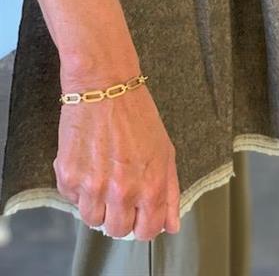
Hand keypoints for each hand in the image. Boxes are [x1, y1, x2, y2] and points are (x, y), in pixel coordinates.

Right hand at [53, 72, 180, 240]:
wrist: (103, 86)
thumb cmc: (137, 114)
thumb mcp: (165, 151)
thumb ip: (170, 191)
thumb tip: (171, 225)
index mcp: (151, 186)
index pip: (146, 231)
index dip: (143, 224)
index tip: (139, 213)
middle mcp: (122, 191)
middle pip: (117, 230)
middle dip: (119, 216)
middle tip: (118, 193)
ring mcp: (92, 186)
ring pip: (92, 219)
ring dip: (97, 203)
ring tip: (102, 175)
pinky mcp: (68, 177)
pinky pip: (72, 199)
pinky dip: (78, 187)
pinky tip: (88, 163)